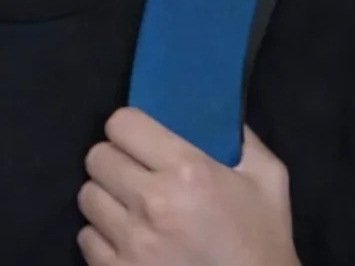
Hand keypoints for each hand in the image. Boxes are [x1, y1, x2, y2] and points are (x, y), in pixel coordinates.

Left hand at [77, 108, 299, 265]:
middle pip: (97, 157)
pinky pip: (86, 238)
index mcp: (188, 171)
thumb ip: (241, 138)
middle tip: (134, 174)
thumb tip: (213, 109)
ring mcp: (132, 243)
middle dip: (114, 161)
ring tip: (130, 209)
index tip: (140, 139)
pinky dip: (102, 238)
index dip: (129, 127)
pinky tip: (128, 242)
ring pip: (87, 196)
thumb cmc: (264, 245)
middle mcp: (153, 202)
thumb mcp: (269, 182)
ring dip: (106, 199)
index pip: (122, 123)